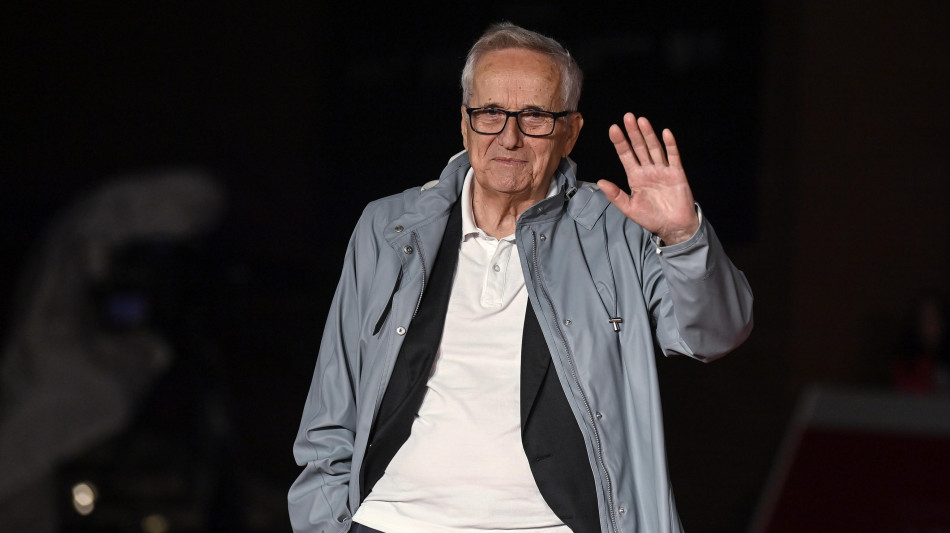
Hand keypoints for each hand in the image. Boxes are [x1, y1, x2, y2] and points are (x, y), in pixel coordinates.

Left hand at [597, 113, 699, 244]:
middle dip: (633, 133)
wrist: (673, 227)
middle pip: (639, 148)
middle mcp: (648, 170)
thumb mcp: (629, 208)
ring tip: (641, 120)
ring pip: (654, 148)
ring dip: (648, 134)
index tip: (613, 129)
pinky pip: (673, 156)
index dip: (620, 142)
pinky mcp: (677, 173)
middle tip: (627, 117)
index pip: (626, 156)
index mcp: (635, 177)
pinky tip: (665, 133)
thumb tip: (600, 182)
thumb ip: (615, 195)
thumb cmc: (651, 218)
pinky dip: (670, 145)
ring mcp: (663, 170)